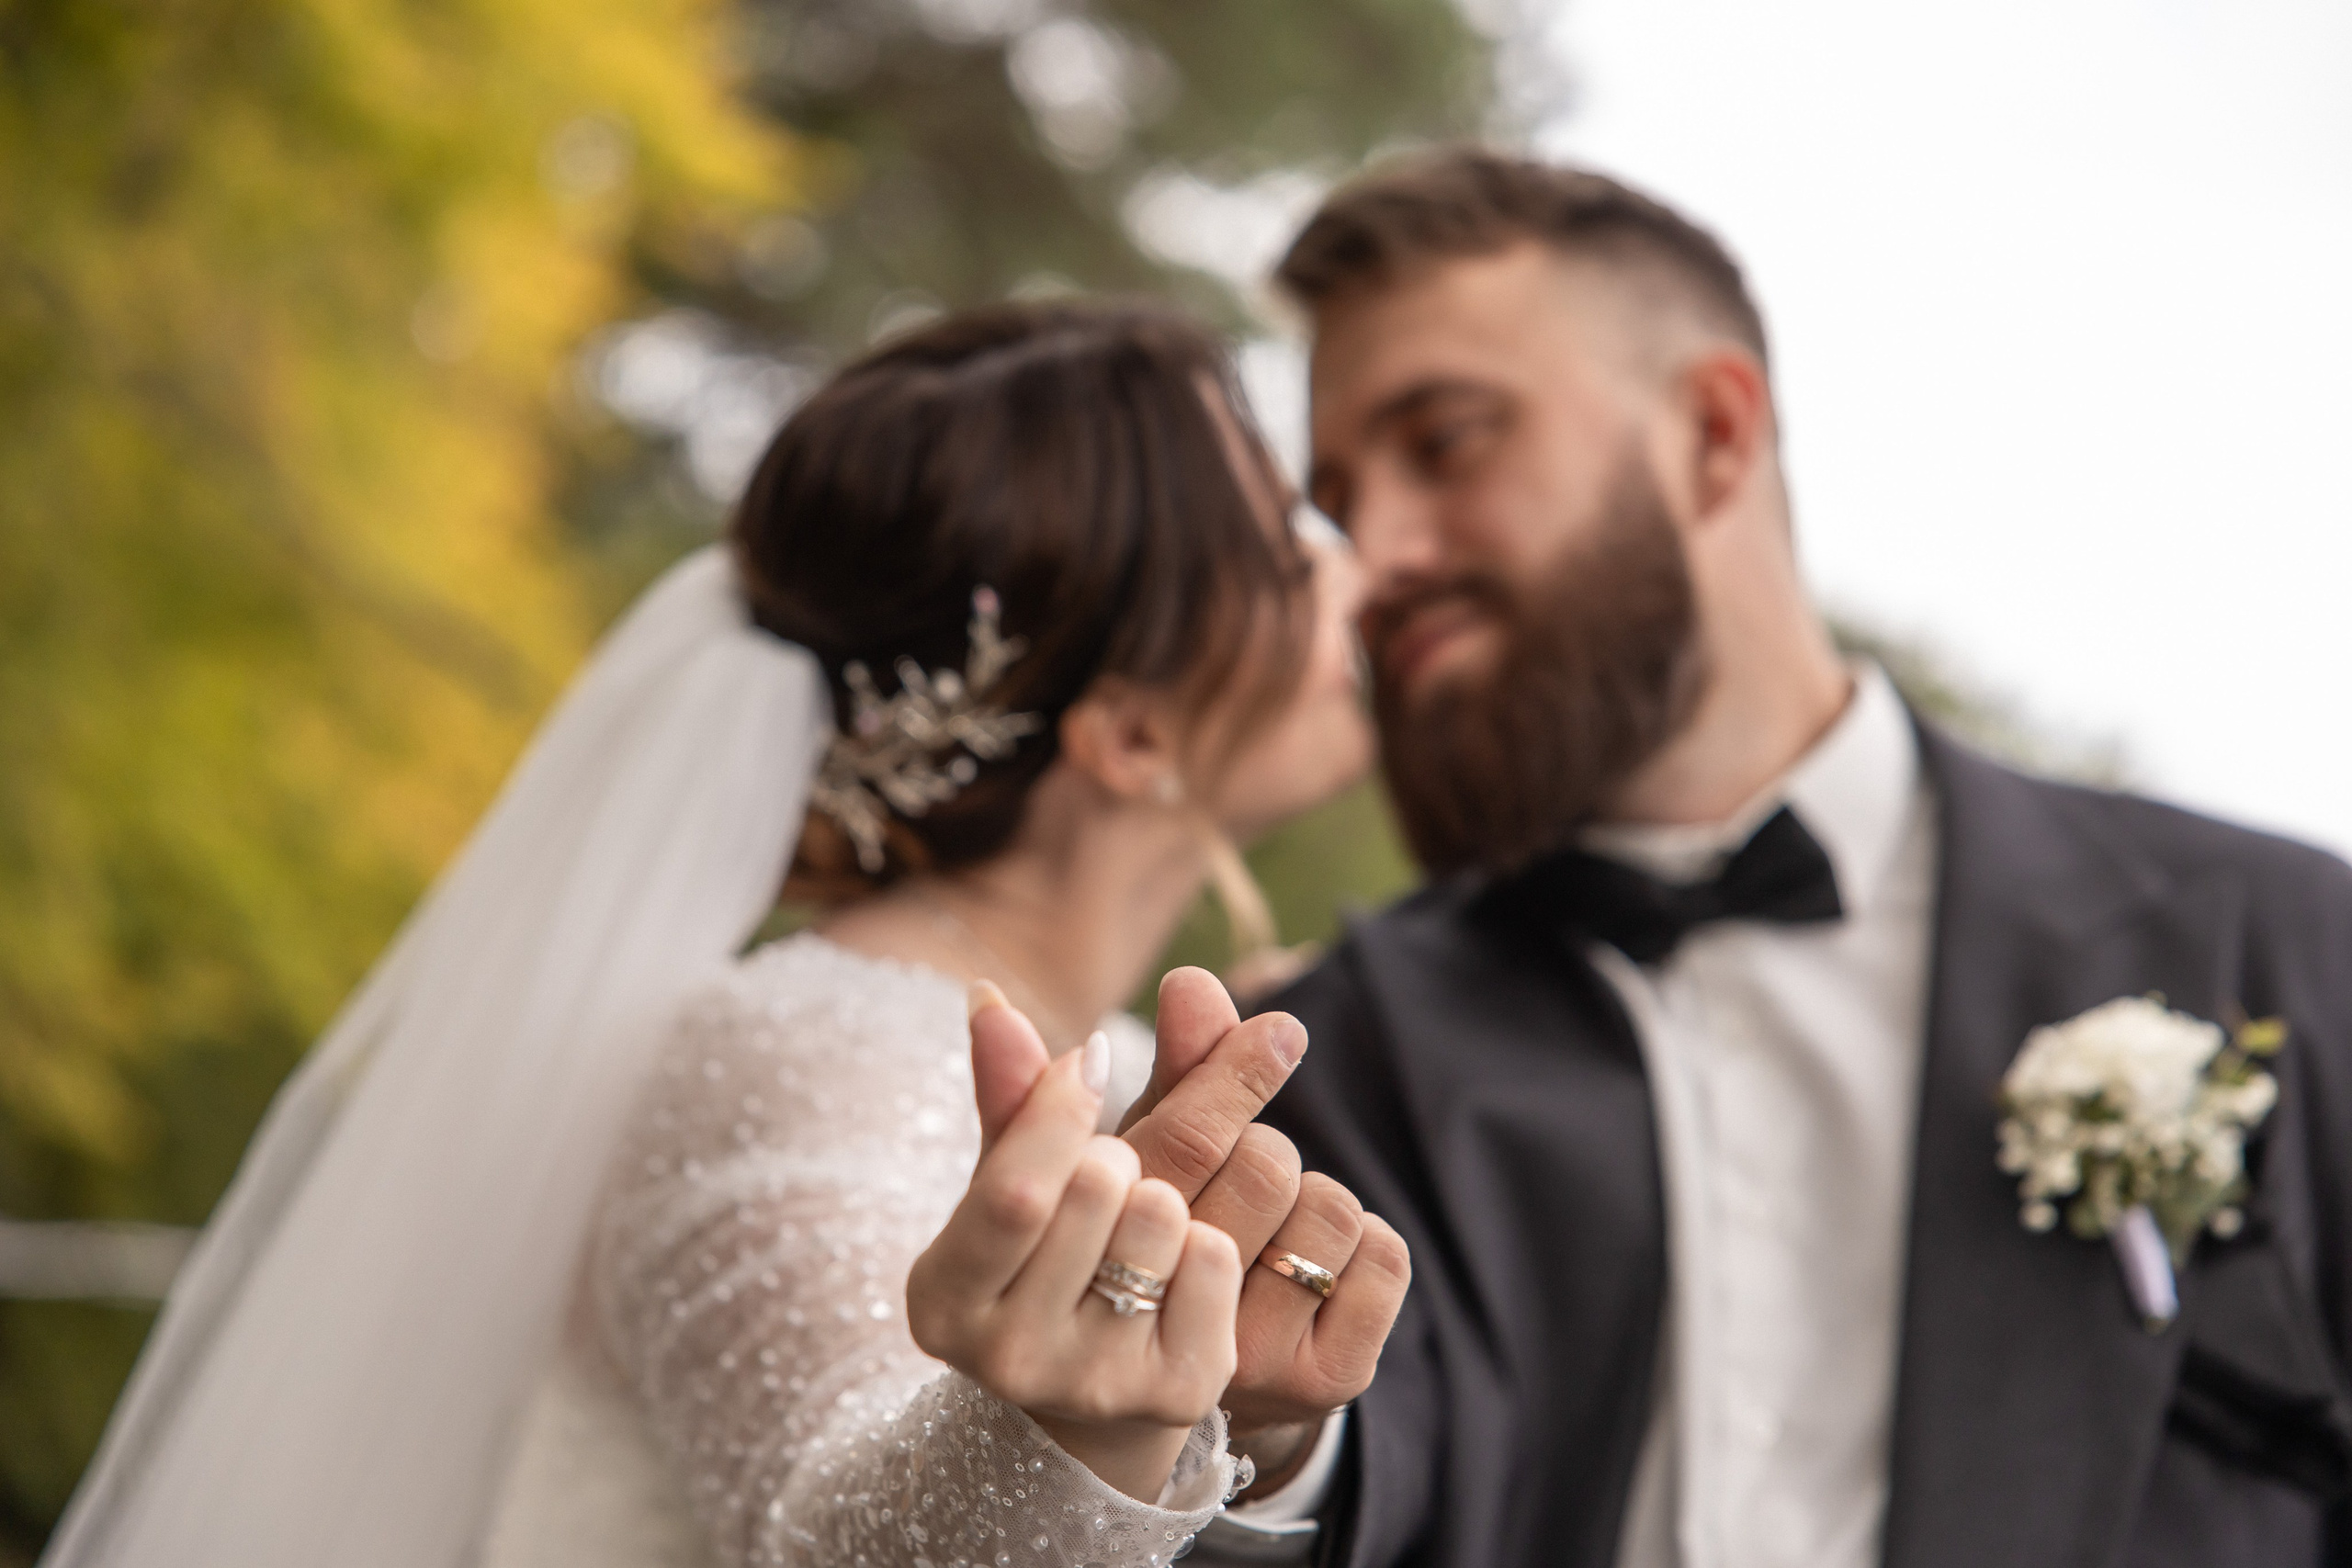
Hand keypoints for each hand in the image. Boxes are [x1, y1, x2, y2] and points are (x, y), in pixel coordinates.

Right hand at [906, 986, 1241, 1500]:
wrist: (1100, 1384)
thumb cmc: (1048, 1252)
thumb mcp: (1013, 1179)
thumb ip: (1010, 1097)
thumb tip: (988, 996)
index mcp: (945, 1301)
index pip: (1016, 1186)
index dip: (1061, 1106)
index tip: (1094, 1056)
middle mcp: (1009, 1358)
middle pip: (1100, 1187)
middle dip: (1120, 1154)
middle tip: (1115, 1172)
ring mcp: (1094, 1383)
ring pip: (1164, 1215)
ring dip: (1169, 1195)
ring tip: (1144, 1225)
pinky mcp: (1178, 1391)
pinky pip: (1215, 1258)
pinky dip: (1210, 1240)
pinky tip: (1184, 1267)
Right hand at [1121, 969, 1410, 1476]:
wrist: (1186, 1377)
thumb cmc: (1159, 1229)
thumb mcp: (1146, 1148)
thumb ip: (1169, 1063)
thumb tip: (1192, 977)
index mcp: (1101, 1248)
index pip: (1183, 1140)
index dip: (1234, 1071)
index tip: (1281, 1032)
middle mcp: (1164, 1315)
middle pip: (1265, 1166)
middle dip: (1265, 1151)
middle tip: (1240, 1181)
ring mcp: (1246, 1356)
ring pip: (1328, 1209)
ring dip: (1313, 1201)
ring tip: (1272, 1234)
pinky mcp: (1323, 1380)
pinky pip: (1383, 1257)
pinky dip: (1367, 1246)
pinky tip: (1317, 1270)